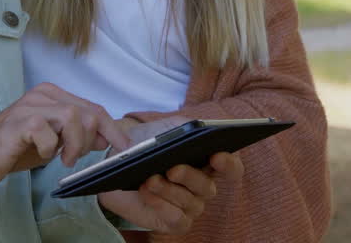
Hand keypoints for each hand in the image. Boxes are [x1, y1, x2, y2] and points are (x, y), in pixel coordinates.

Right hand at [0, 82, 130, 190]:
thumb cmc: (14, 148)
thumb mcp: (54, 143)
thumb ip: (77, 136)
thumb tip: (105, 137)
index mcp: (52, 95)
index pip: (93, 107)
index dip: (112, 128)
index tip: (124, 146)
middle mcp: (43, 94)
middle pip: (88, 112)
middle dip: (91, 140)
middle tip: (75, 158)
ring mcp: (31, 105)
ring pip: (73, 118)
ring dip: (74, 145)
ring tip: (63, 159)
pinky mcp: (20, 121)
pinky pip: (49, 133)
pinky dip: (50, 150)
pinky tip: (42, 155)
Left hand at [97, 116, 244, 232]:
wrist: (118, 158)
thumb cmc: (149, 141)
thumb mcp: (167, 127)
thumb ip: (184, 127)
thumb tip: (196, 131)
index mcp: (209, 163)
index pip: (232, 168)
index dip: (229, 164)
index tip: (216, 156)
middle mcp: (204, 186)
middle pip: (207, 187)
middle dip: (189, 177)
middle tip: (172, 169)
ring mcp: (191, 205)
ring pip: (190, 203)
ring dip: (168, 190)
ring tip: (150, 179)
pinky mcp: (175, 222)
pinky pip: (176, 218)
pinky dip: (161, 205)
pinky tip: (146, 191)